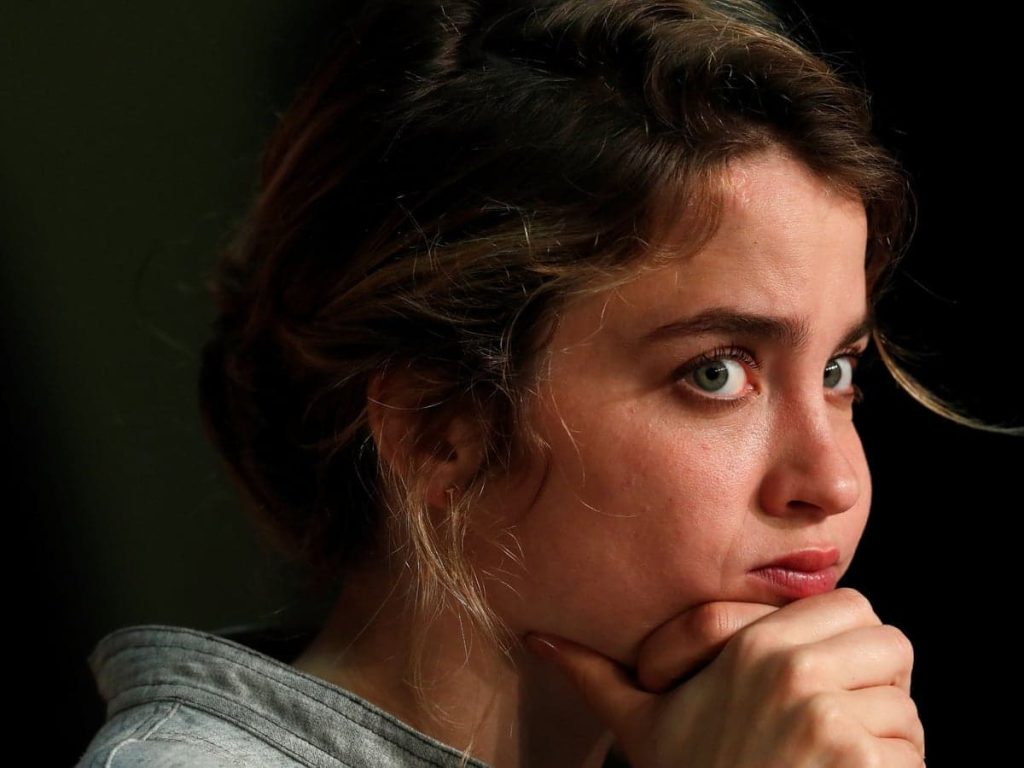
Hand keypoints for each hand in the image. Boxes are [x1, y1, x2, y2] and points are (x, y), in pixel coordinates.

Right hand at [526, 589, 924, 766]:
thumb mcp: (641, 726)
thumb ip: (596, 675)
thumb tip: (537, 638)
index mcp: (754, 648)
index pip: (853, 606)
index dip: (847, 642)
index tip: (825, 681)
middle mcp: (795, 673)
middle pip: (890, 643)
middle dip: (878, 681)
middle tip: (841, 722)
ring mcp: (833, 721)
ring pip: (906, 704)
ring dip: (888, 738)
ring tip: (836, 767)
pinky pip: (914, 756)